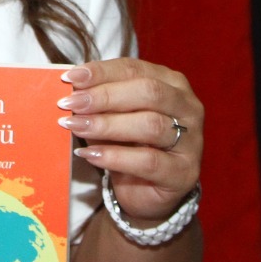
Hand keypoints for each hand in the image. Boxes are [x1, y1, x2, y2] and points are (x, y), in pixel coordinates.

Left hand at [58, 58, 202, 221]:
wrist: (147, 191)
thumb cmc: (129, 144)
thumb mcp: (113, 116)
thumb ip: (98, 99)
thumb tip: (71, 87)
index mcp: (171, 83)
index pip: (135, 69)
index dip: (101, 72)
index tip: (69, 78)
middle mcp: (187, 107)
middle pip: (148, 92)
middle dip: (104, 96)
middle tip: (70, 103)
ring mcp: (191, 141)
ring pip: (150, 125)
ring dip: (107, 124)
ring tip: (76, 126)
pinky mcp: (183, 173)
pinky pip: (148, 161)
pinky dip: (115, 156)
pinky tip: (90, 155)